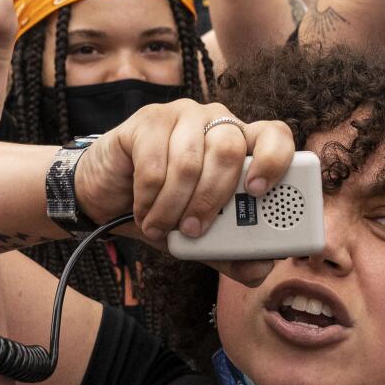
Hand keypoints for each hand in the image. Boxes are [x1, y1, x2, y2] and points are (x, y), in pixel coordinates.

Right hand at [72, 99, 295, 283]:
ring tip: (162, 228)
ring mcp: (183, 116)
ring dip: (174, 206)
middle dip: (212, 199)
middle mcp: (217, 123)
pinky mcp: (148, 120)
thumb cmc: (165, 209)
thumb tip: (261, 268)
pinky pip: (154, 164)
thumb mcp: (202, 240)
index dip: (273, 161)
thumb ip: (232, 254)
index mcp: (243, 145)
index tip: (257, 191)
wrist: (109, 196)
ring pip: (189, 162)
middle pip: (229, 150)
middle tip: (194, 230)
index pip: (275, 136)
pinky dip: (148, 199)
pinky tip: (144, 213)